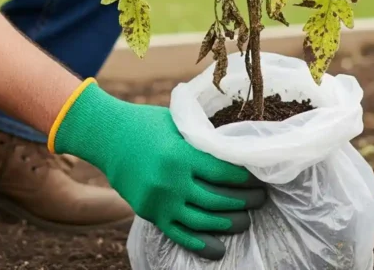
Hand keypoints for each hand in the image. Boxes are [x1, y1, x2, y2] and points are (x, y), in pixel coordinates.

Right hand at [51, 80, 265, 259]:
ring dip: (229, 224)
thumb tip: (239, 151)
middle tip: (262, 199)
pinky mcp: (151, 214)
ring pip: (202, 221)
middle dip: (245, 201)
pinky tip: (219, 249)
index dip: (248, 178)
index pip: (224, 172)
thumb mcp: (181, 124)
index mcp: (182, 155)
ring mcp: (160, 202)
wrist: (109, 137)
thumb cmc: (149, 123)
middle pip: (217, 199)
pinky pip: (179, 235)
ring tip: (247, 219)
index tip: (263, 178)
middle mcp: (171, 182)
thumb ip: (204, 140)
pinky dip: (201, 245)